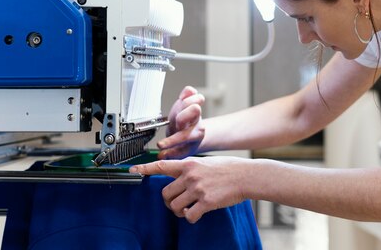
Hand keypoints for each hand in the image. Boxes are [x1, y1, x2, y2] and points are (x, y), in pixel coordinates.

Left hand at [130, 156, 248, 222]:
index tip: (133, 169)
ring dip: (179, 211)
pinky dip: (191, 217)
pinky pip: (189, 216)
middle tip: (179, 203)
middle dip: (170, 201)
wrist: (246, 176)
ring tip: (189, 209)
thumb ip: (191, 169)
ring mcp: (197, 189)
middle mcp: (190, 176)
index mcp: (189, 164)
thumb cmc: (229, 169)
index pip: (162, 165)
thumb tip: (180, 179)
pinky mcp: (206, 202)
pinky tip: (198, 213)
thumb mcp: (206, 163)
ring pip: (174, 206)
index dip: (145, 168)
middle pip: (165, 193)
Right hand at [158, 86, 205, 159]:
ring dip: (185, 103)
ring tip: (179, 109)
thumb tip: (161, 156)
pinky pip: (191, 91)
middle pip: (195, 110)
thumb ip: (171, 154)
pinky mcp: (191, 100)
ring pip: (195, 100)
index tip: (160, 145)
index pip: (185, 137)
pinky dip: (186, 92)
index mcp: (194, 135)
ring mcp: (194, 110)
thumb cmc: (184, 142)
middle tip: (175, 122)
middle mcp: (196, 121)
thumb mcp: (179, 151)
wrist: (192, 133)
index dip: (172, 141)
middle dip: (183, 115)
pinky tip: (182, 97)